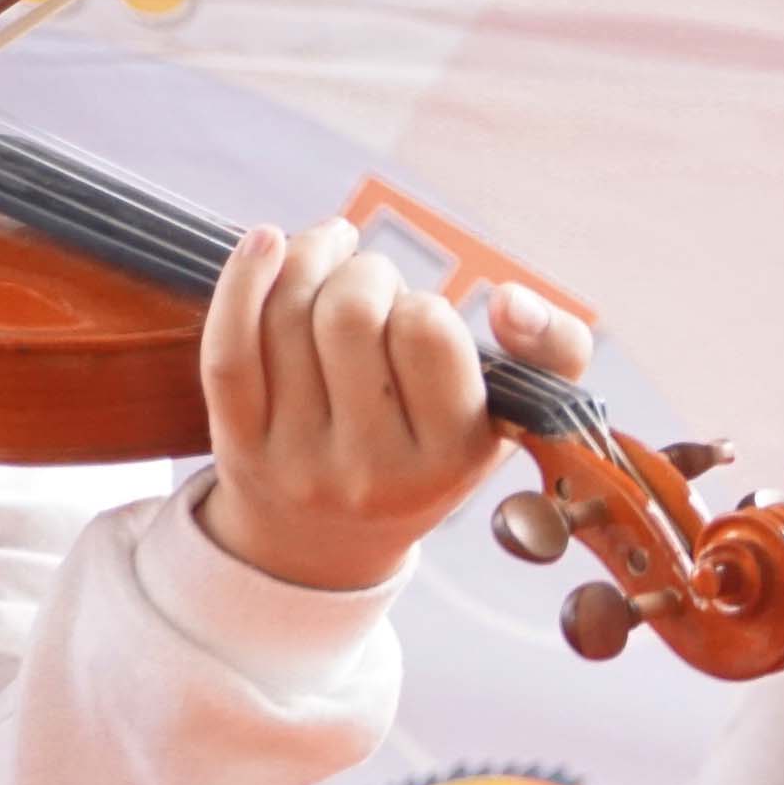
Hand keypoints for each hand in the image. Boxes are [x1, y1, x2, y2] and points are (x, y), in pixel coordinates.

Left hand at [193, 224, 596, 593]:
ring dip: (310, 260)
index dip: (423, 304)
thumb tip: (511, 299)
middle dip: (364, 273)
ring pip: (287, 317)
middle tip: (373, 285)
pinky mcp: (236, 446)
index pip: (428, 332)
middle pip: (349, 314)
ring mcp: (296, 460)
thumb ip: (555, 350)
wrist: (327, 542)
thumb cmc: (434, 454)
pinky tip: (264, 242)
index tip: (423, 320)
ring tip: (330, 255)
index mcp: (451, 458)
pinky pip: (228, 348)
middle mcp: (370, 469)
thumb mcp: (515, 417)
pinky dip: (241, 281)